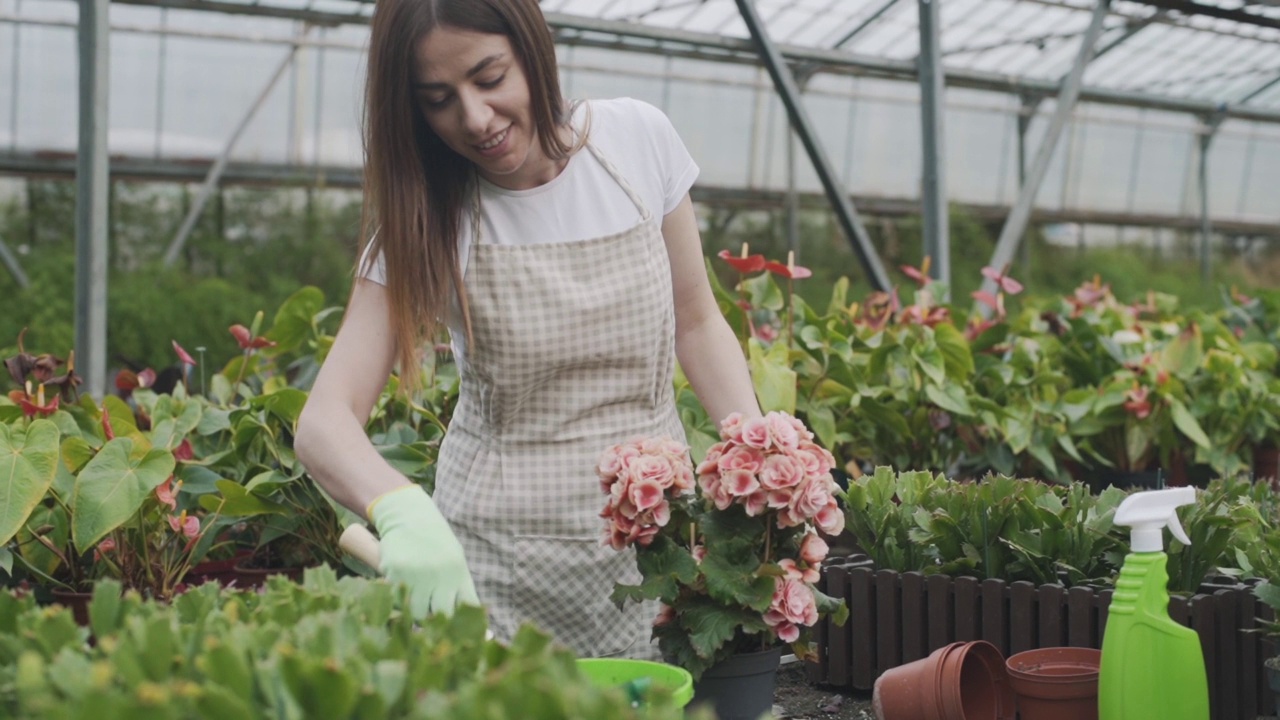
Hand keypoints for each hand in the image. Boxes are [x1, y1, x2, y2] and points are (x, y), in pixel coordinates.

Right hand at [368, 484, 478, 617]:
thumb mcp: (454, 560)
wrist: (409, 515)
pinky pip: (396, 597)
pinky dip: (397, 594)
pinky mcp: (396, 570)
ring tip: (413, 595)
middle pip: (439, 616)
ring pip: (415, 611)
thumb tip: (467, 620)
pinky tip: (400, 578)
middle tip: (427, 614)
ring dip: (413, 609)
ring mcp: (418, 573)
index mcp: (458, 572)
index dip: (462, 623)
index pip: (467, 608)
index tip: (457, 632)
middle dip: (434, 620)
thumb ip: (458, 588)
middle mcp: (441, 573)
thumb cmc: (435, 542)